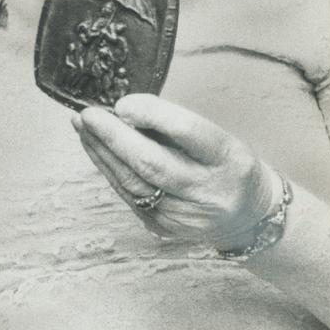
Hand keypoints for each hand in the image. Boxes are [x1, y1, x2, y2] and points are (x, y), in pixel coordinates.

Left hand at [73, 95, 278, 249]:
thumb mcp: (218, 139)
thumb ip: (175, 126)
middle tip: (87, 115)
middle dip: (112, 136)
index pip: (188, 132)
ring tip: (83, 126)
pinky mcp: (162, 226)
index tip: (123, 103)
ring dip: (101, 151)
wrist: (247, 217)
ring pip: (132, 181)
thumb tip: (125, 110)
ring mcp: (182, 214)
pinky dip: (109, 168)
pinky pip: (128, 194)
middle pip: (151, 162)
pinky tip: (96, 149)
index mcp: (228, 159)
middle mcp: (206, 190)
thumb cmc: (226, 166)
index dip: (152, 115)